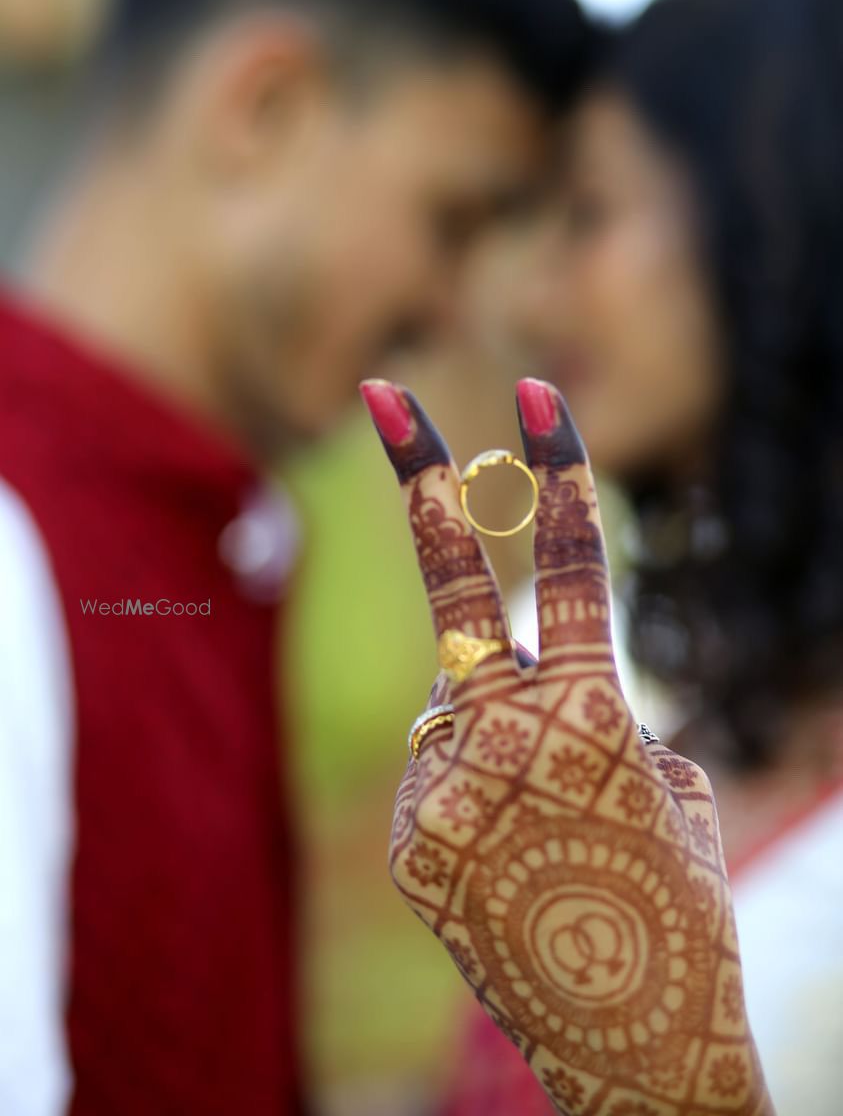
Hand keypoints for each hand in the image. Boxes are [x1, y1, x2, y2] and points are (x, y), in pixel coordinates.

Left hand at [361, 377, 773, 1115]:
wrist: (637, 1041)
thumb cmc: (675, 903)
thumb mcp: (664, 785)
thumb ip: (581, 709)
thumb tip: (499, 675)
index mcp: (595, 717)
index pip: (564, 568)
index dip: (552, 474)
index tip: (531, 396)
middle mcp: (505, 743)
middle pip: (456, 596)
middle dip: (423, 486)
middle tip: (381, 393)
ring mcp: (445, 794)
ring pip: (456, 704)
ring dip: (493, 731)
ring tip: (541, 824)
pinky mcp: (411, 841)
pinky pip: (438, 772)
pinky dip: (469, 791)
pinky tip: (508, 858)